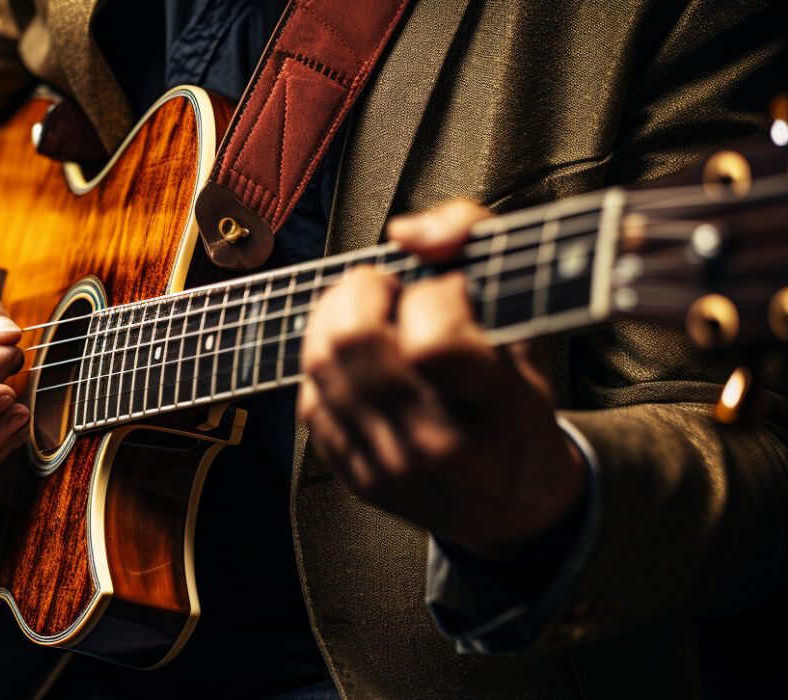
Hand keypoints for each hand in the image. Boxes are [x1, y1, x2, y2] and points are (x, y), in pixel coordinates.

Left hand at [297, 200, 585, 559]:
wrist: (510, 504)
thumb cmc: (517, 401)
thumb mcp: (529, 323)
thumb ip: (477, 245)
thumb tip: (405, 233)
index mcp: (498, 410)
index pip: (434, 342)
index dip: (433, 295)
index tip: (447, 290)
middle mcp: (438, 446)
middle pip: (353, 342)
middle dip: (362, 290)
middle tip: (389, 288)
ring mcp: (389, 466)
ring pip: (320, 364)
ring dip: (334, 318)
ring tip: (370, 314)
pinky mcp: (353, 475)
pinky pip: (310, 399)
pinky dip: (326, 366)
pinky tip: (358, 362)